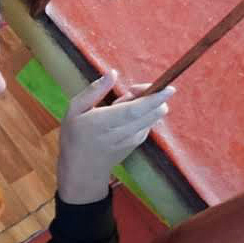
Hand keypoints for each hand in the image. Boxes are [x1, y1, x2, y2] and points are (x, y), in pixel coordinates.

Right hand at [56, 72, 173, 204]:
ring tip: (122, 107)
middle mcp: (122, 132)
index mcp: (103, 122)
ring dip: (147, 105)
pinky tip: (126, 117)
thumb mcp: (74, 110)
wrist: (81, 169)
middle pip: (152, 113)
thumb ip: (94, 91)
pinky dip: (144, 114)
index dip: (154, 98)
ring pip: (153, 117)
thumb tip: (112, 73)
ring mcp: (132, 140)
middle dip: (152, 96)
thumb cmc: (75, 136)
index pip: (135, 110)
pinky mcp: (137, 143)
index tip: (169, 89)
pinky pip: (149, 122)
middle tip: (129, 93)